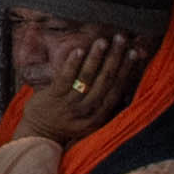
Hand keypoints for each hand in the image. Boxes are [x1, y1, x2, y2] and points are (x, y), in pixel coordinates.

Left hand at [7, 29, 136, 146]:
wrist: (39, 134)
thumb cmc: (67, 122)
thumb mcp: (90, 118)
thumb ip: (104, 104)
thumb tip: (127, 88)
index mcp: (99, 117)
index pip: (117, 90)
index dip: (126, 70)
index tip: (134, 52)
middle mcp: (87, 112)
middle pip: (105, 81)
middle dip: (114, 58)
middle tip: (121, 39)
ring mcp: (69, 105)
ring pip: (86, 78)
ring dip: (96, 58)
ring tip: (103, 41)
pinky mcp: (53, 98)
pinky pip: (65, 78)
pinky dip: (73, 64)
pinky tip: (79, 50)